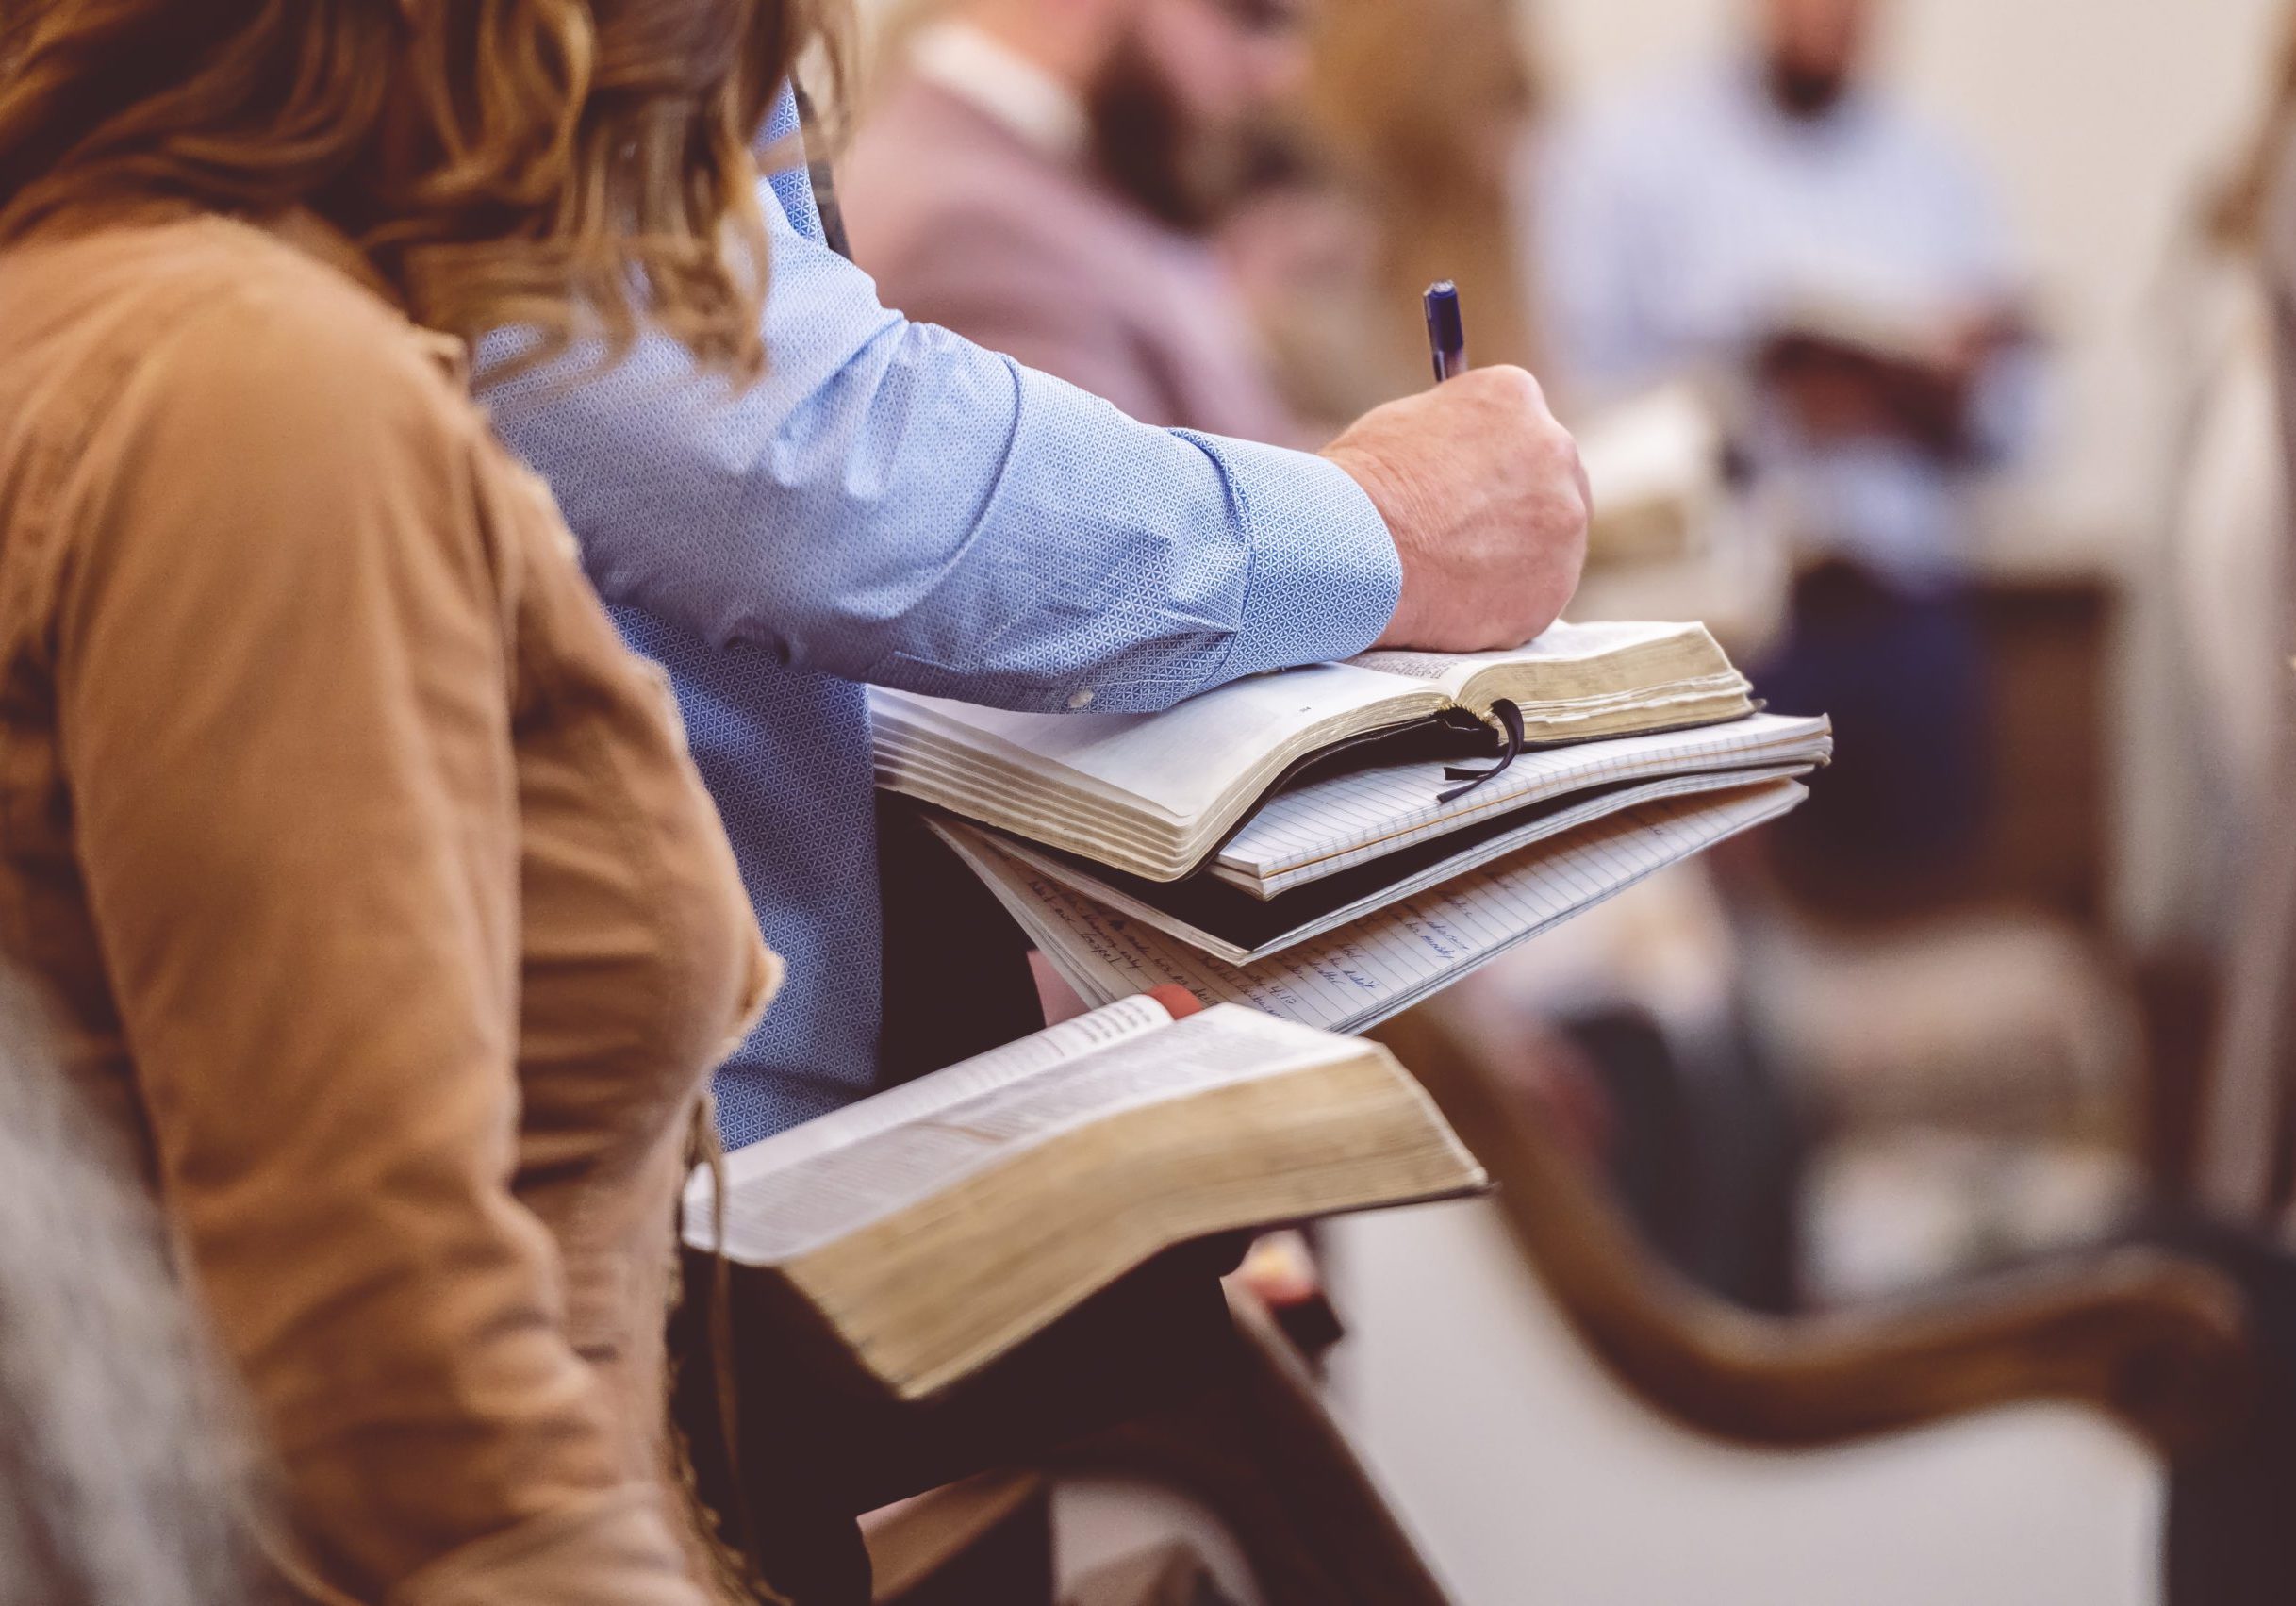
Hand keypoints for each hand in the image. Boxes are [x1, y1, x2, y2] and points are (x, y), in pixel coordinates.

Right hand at [1322, 366, 1589, 651]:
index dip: (1488, 457)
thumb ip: (1453, 434)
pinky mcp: (1554, 586)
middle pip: (1549, 477)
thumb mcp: (1405, 426)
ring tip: (1452, 570)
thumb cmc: (1362, 488)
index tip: (1467, 482)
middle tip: (1466, 531)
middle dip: (1514, 503)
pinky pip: (1537, 592)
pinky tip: (1458, 601)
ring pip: (1550, 539)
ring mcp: (1565, 522)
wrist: (1354, 554)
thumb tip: (1461, 453)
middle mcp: (1555, 450)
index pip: (1519, 423)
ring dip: (1514, 553)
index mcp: (1515, 396)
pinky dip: (1505, 600)